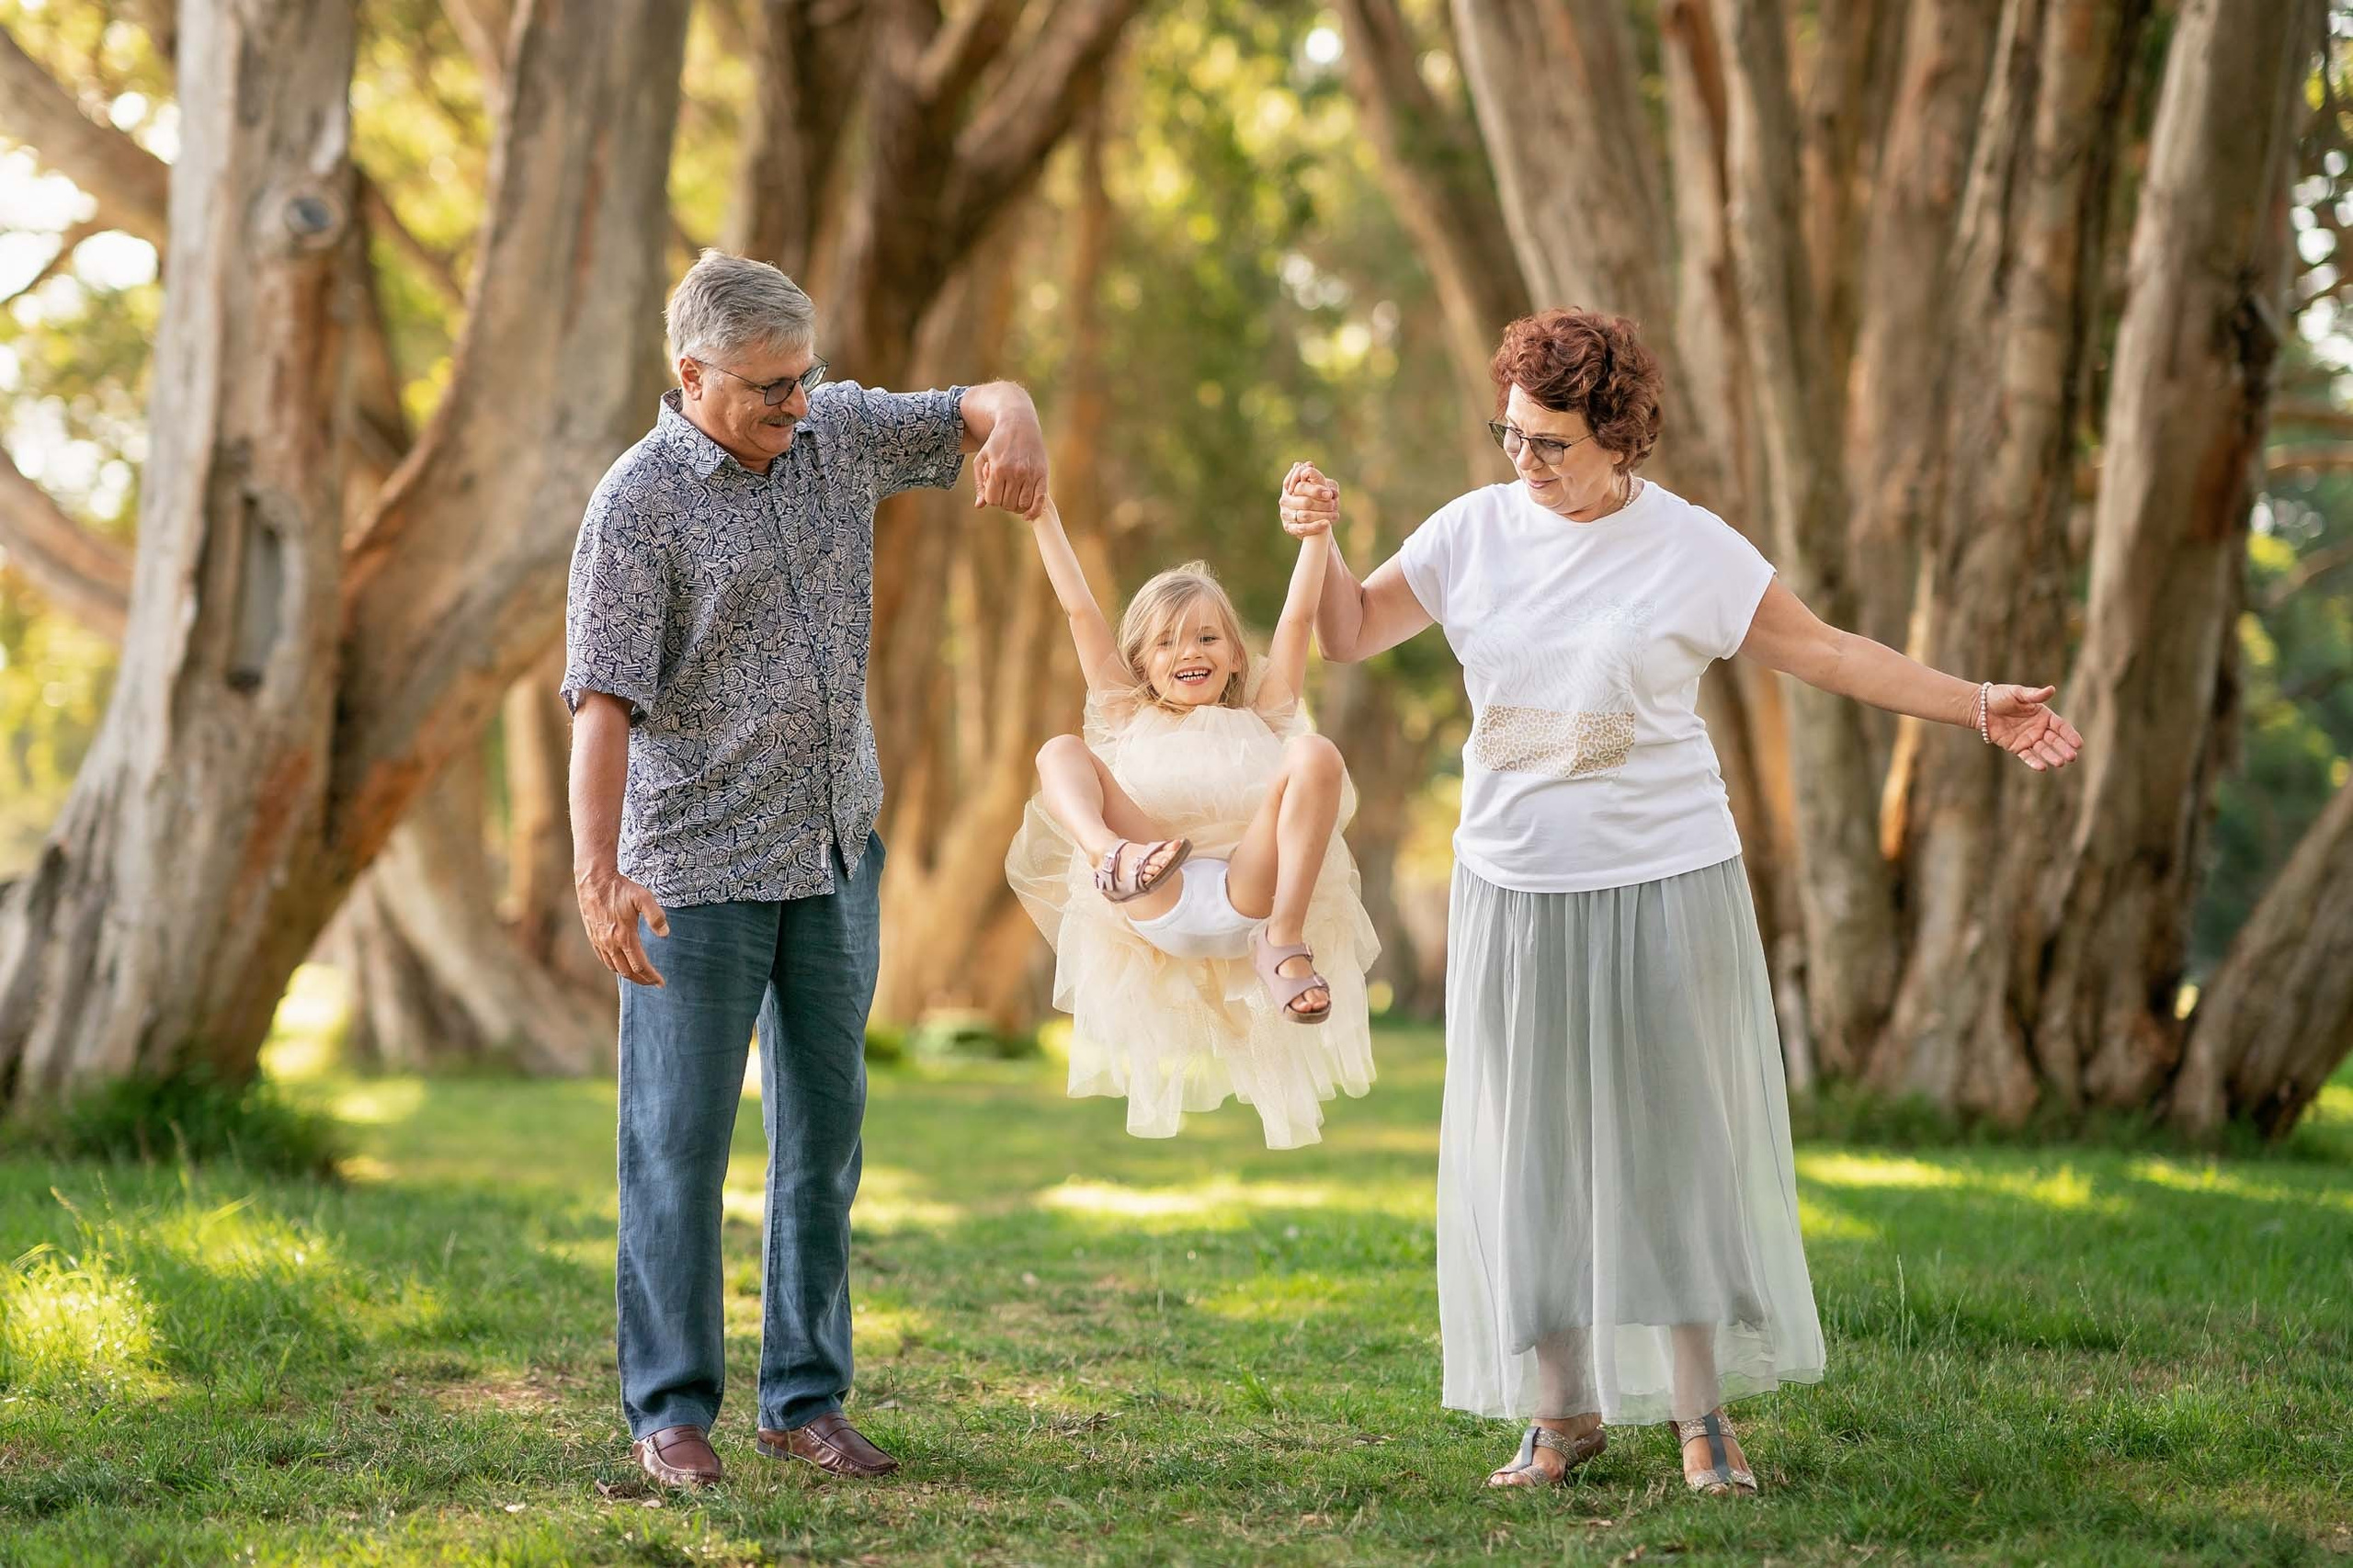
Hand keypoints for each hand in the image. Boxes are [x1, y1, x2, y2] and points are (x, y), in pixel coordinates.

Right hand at [576, 865, 668, 986]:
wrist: (594, 881)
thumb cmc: (621, 888)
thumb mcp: (643, 897)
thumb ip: (656, 916)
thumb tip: (665, 934)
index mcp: (624, 936)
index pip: (640, 965)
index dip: (651, 976)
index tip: (661, 982)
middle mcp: (610, 943)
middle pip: (627, 972)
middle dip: (642, 980)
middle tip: (653, 982)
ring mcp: (600, 941)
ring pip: (614, 968)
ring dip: (628, 975)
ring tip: (640, 976)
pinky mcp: (593, 937)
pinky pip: (603, 959)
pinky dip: (614, 967)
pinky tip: (621, 965)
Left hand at [974, 414, 1048, 517]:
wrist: (1019, 424)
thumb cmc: (997, 442)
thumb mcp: (982, 458)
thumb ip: (980, 483)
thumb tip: (979, 506)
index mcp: (998, 469)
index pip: (993, 500)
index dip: (992, 498)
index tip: (994, 490)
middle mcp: (1015, 473)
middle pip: (1007, 504)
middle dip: (1004, 501)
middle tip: (1005, 491)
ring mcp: (1030, 475)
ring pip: (1022, 505)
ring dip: (1017, 506)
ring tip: (1015, 495)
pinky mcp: (1043, 475)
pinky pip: (1039, 501)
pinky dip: (1033, 512)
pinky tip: (1028, 516)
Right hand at [1279, 461, 1338, 537]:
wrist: (1312, 518)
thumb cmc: (1315, 497)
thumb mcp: (1317, 485)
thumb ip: (1315, 476)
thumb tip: (1309, 464)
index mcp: (1290, 486)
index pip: (1300, 486)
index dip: (1315, 490)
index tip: (1329, 493)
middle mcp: (1285, 500)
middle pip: (1305, 502)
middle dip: (1322, 504)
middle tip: (1334, 505)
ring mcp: (1286, 515)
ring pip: (1305, 515)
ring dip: (1322, 515)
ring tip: (1335, 515)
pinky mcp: (1288, 528)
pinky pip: (1302, 528)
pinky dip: (1315, 526)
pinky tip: (1327, 524)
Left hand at [1984, 684, 2083, 771]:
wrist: (1981, 707)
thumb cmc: (2000, 696)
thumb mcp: (2018, 693)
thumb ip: (2034, 695)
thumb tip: (2051, 689)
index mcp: (2044, 715)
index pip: (2061, 726)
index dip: (2070, 735)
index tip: (2079, 744)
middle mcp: (2039, 728)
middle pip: (2055, 740)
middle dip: (2064, 748)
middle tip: (2072, 757)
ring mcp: (2028, 739)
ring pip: (2043, 750)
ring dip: (2052, 756)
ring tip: (2060, 763)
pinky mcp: (2016, 747)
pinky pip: (2027, 756)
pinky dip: (2034, 762)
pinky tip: (2042, 767)